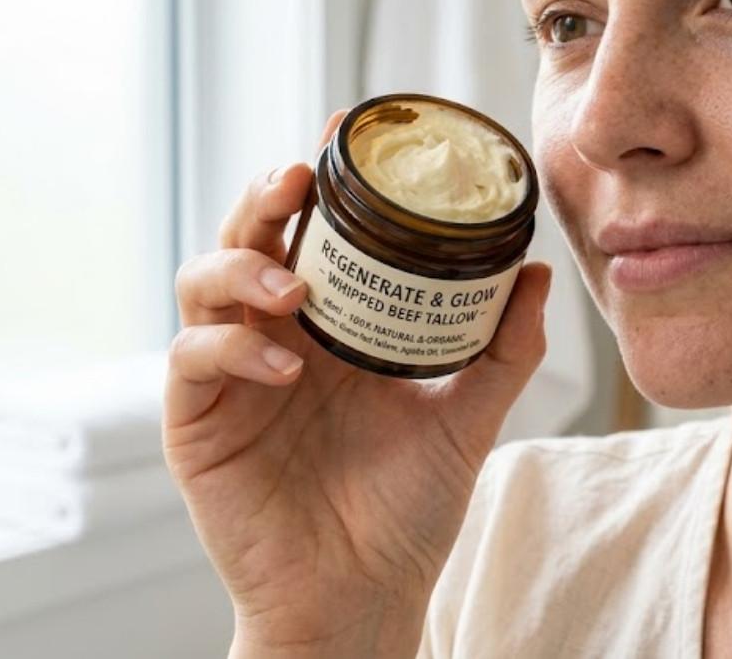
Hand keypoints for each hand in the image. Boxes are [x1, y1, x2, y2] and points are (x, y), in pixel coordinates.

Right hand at [164, 110, 552, 656]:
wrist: (365, 597)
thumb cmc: (406, 514)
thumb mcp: (467, 420)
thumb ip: (502, 351)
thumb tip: (537, 274)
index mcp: (333, 329)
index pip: (313, 235)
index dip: (319, 182)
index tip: (342, 135)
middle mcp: (276, 338)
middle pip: (248, 239)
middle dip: (266, 197)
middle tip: (302, 177)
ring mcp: (231, 376)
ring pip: (203, 283)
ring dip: (243, 268)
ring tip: (296, 287)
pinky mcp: (197, 421)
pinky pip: (194, 358)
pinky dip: (232, 346)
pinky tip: (287, 367)